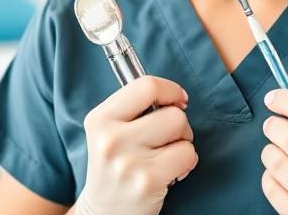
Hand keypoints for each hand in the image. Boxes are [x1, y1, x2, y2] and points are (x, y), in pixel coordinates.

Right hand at [76, 76, 196, 214]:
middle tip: (167, 140)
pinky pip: (188, 155)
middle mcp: (110, 138)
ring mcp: (128, 161)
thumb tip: (177, 96)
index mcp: (99, 119)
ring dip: (183, 143)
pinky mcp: (148, 181)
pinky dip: (187, 163)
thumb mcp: (109, 131)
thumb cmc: (116, 166)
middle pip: (172, 112)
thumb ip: (134, 107)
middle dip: (179, 124)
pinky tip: (170, 173)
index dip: (169, 90)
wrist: (104, 213)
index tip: (177, 101)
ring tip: (166, 157)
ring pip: (182, 130)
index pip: (146, 85)